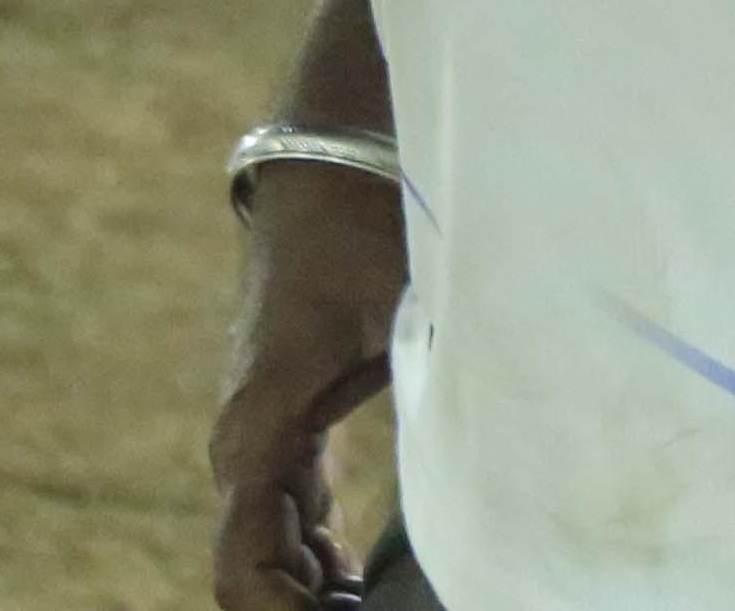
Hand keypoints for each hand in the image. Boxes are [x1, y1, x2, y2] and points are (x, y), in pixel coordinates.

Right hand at [203, 162, 405, 610]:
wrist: (322, 168)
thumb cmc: (361, 227)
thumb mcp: (405, 304)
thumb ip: (435, 375)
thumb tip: (493, 460)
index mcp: (258, 429)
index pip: (243, 566)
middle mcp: (242, 446)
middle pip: (254, 574)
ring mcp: (257, 439)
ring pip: (271, 554)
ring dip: (315, 595)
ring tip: (386, 607)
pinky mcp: (283, 430)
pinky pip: (290, 521)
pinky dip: (321, 563)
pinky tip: (364, 588)